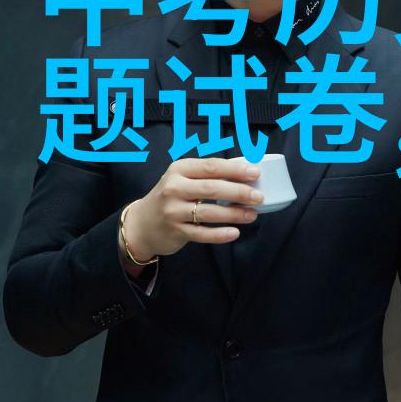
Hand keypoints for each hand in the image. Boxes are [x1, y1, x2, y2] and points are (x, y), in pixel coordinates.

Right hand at [120, 157, 262, 261]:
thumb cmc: (171, 196)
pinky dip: (219, 234)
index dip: (235, 170)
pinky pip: (201, 234)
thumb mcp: (183, 178)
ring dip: (234, 214)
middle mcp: (174, 188)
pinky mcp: (175, 231)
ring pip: (209, 212)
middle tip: (258, 197)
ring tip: (252, 215)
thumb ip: (208, 174)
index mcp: (179, 169)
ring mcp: (173, 211)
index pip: (211, 167)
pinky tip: (235, 233)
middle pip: (212, 188)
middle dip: (239, 192)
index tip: (255, 173)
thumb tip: (244, 169)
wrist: (142, 223)